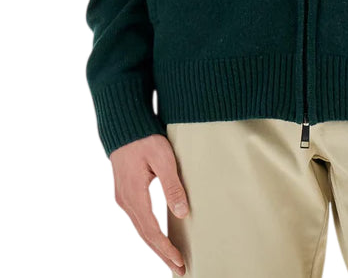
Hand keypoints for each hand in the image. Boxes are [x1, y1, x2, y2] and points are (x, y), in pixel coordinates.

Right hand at [110, 133, 188, 275]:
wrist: (124, 125)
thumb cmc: (145, 138)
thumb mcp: (163, 158)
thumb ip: (172, 185)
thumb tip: (182, 212)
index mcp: (134, 195)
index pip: (151, 230)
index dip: (165, 248)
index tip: (179, 261)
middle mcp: (125, 200)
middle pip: (144, 235)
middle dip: (162, 253)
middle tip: (179, 268)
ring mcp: (123, 197)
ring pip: (141, 228)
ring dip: (156, 245)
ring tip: (172, 258)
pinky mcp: (125, 193)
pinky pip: (138, 219)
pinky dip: (149, 233)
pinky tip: (158, 238)